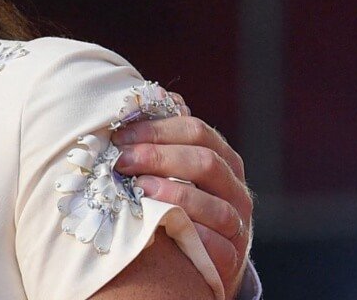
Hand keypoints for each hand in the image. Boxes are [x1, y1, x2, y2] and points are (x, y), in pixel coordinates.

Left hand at [112, 94, 251, 297]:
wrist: (193, 257)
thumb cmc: (173, 202)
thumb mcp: (170, 168)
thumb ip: (161, 138)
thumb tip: (149, 97)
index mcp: (221, 158)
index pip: (196, 131)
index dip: (155, 130)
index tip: (119, 136)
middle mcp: (234, 189)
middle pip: (205, 162)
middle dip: (159, 157)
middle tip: (121, 161)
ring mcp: (237, 225)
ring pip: (216, 206)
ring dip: (175, 194)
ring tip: (140, 190)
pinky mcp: (230, 258)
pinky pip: (217, 246)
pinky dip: (192, 235)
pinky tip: (164, 226)